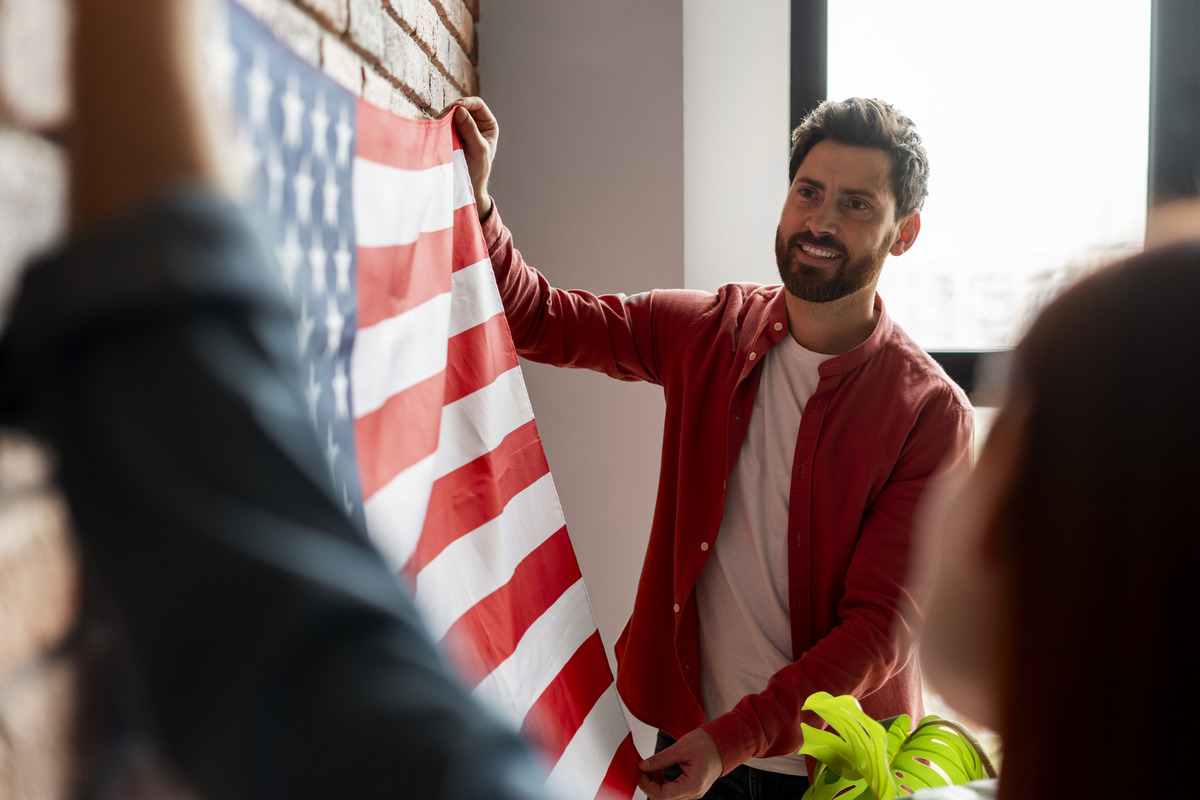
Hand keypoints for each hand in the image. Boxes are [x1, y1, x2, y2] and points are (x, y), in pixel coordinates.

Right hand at [445, 96, 497, 220]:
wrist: (467, 185)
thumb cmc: (477, 170)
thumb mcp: (478, 150)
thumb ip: (471, 130)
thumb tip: (460, 110)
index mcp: (488, 124)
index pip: (478, 104)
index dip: (467, 102)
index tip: (456, 107)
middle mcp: (476, 123)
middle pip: (463, 106)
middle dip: (453, 109)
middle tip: (443, 116)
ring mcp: (462, 127)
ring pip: (451, 114)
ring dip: (445, 116)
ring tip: (440, 123)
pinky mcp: (450, 134)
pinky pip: (445, 123)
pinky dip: (441, 123)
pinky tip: (438, 127)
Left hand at [637, 729, 723, 799]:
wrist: (723, 743)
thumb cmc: (708, 744)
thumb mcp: (681, 748)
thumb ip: (661, 759)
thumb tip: (643, 766)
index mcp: (692, 785)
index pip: (662, 794)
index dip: (647, 785)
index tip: (639, 772)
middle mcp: (693, 793)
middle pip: (663, 798)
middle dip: (649, 785)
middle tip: (642, 768)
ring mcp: (693, 792)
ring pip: (667, 796)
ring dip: (655, 784)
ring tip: (650, 768)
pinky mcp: (691, 788)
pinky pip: (673, 792)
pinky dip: (662, 784)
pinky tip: (658, 771)